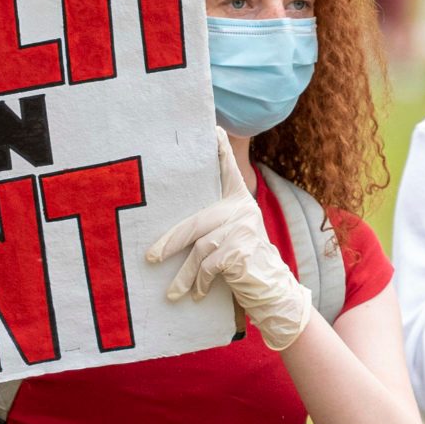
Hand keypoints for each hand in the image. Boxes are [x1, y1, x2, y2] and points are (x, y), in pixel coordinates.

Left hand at [146, 127, 311, 350]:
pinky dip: (200, 282)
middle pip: (196, 221)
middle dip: (169, 242)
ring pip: (200, 249)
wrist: (273, 290)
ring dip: (184, 275)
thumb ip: (212, 223)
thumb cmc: (242, 261)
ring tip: (171, 293)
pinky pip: (210, 266)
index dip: (221, 151)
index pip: (228, 171)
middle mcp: (243, 209)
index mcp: (239, 200)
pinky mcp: (242, 251)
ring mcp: (244, 229)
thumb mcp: (229, 236)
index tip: (213, 128)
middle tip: (150, 258)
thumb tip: (171, 223)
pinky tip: (197, 296)